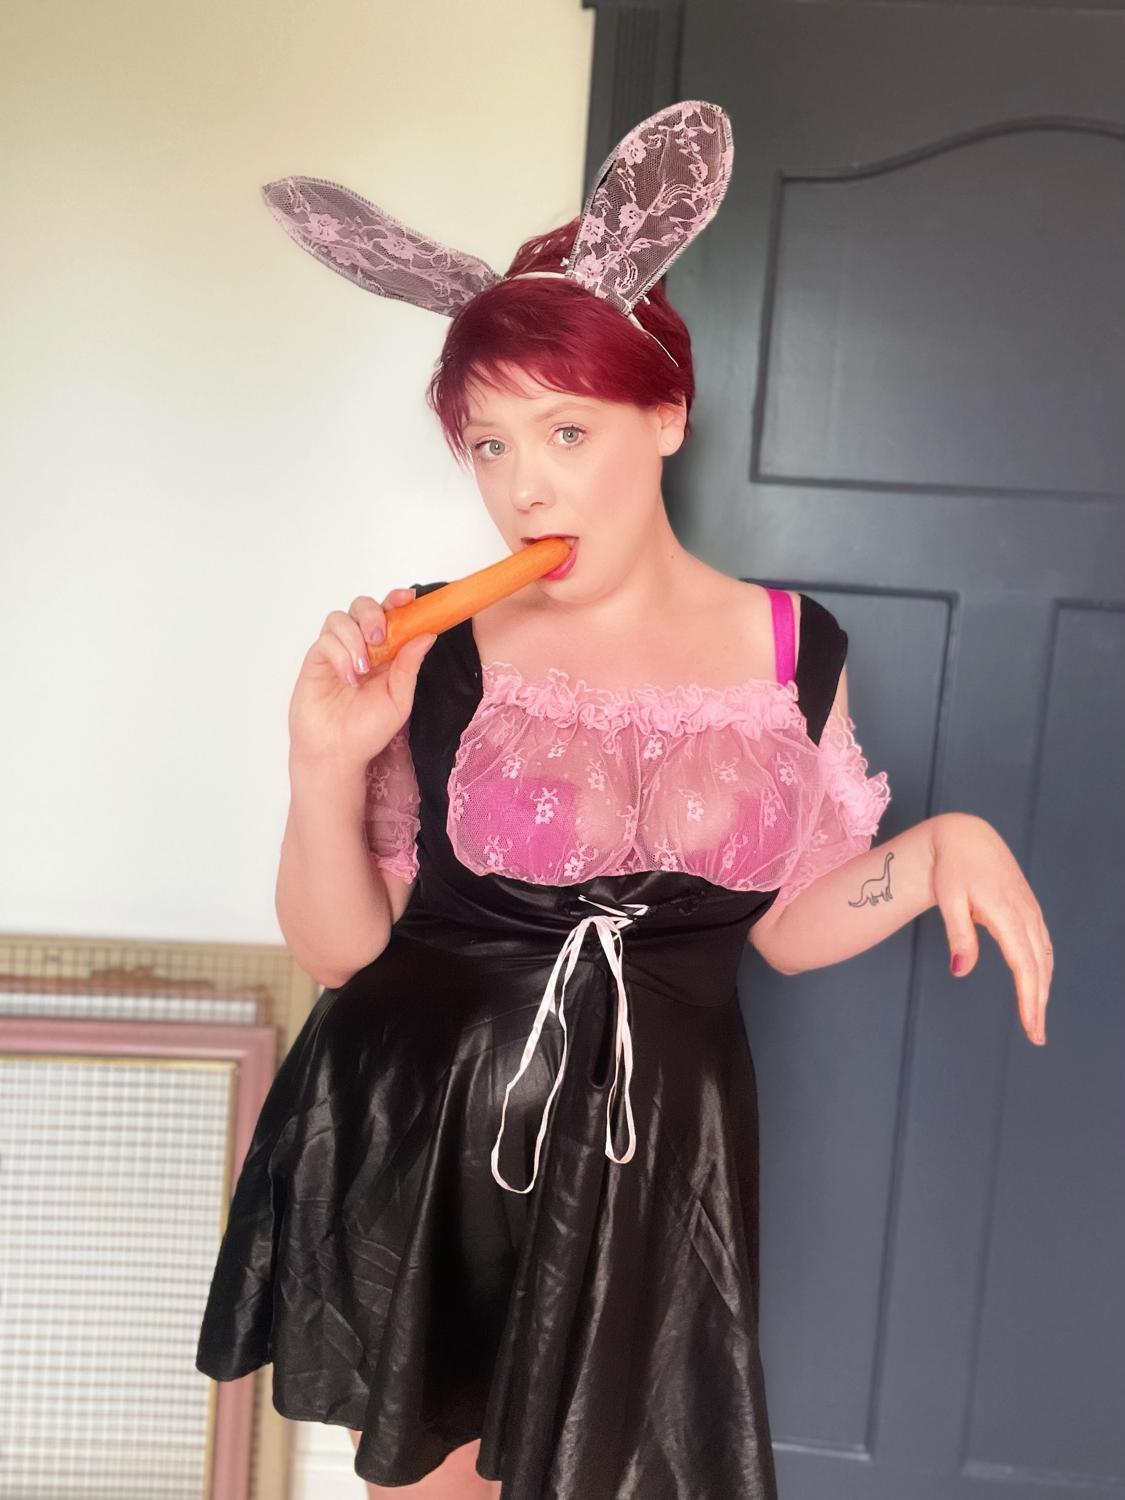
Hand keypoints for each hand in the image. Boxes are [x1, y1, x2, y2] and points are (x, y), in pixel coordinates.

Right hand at [287, 587, 436, 770]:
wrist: (336, 752)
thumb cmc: (368, 730)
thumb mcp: (399, 699)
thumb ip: (409, 666)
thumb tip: (427, 635)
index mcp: (386, 652)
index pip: (392, 615)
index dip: (398, 601)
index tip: (409, 598)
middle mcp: (361, 646)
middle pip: (362, 606)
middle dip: (372, 614)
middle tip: (379, 636)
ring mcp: (337, 651)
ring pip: (341, 619)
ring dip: (354, 637)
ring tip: (363, 668)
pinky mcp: (317, 659)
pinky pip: (326, 641)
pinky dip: (340, 654)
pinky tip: (349, 678)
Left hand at [930, 813, 1052, 1045]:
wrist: (966, 837)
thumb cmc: (953, 867)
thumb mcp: (949, 899)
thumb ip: (958, 935)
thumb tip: (960, 971)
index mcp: (1008, 914)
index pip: (1024, 966)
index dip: (1030, 998)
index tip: (1031, 1026)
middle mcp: (1026, 914)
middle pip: (1039, 967)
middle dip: (1039, 1003)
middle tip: (1036, 1035)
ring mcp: (1030, 911)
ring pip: (1044, 957)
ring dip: (1043, 988)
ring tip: (1036, 1017)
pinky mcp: (1028, 909)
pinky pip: (1041, 944)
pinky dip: (1042, 968)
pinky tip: (1038, 983)